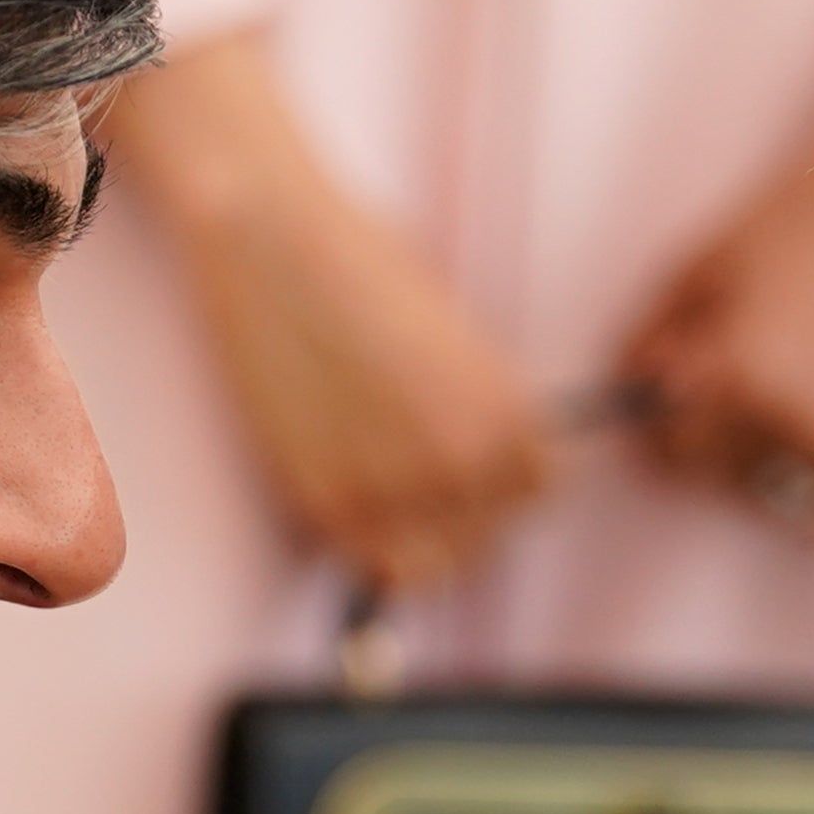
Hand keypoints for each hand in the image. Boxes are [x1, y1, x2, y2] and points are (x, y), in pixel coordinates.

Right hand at [108, 32, 549, 592]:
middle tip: (414, 477)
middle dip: (461, 517)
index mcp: (511, 415)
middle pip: (488, 539)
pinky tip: (351, 496)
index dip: (505, 482)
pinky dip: (367, 546)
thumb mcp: (456, 337)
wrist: (273, 243)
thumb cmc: (363, 269)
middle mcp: (465, 464)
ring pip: (434, 570)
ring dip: (418, 544)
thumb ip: (478, 410)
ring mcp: (397, 492)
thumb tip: (476, 472)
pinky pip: (371, 564)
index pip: (539, 492)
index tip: (477, 471)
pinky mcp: (327, 505)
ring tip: (388, 497)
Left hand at [618, 0, 813, 536]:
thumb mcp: (694, 271)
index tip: (663, 419)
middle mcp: (792, 413)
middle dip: (707, 448)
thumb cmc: (787, 220)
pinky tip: (810, 447)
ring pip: (774, 497)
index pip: (667, 455)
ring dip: (760, 467)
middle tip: (725, 400)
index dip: (656, 437)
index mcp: (733, 372)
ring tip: (772, 409)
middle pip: (717, 479)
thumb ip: (646, 347)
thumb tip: (624, 411)